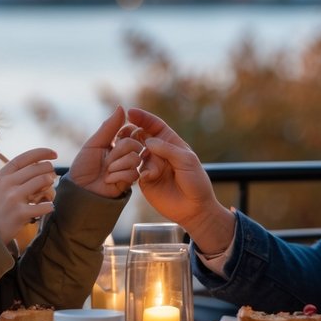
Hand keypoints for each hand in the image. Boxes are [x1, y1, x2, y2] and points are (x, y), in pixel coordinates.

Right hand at [0, 148, 57, 245]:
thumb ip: (14, 176)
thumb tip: (38, 165)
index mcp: (3, 176)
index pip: (25, 158)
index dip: (42, 153)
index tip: (54, 154)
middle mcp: (8, 184)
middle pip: (38, 168)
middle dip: (50, 170)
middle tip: (52, 177)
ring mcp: (14, 198)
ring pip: (43, 181)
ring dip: (51, 187)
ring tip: (48, 193)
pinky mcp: (20, 214)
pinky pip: (45, 205)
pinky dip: (49, 206)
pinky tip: (46, 208)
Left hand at [66, 106, 144, 198]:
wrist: (79, 190)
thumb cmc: (83, 166)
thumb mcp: (95, 144)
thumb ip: (109, 127)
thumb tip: (122, 107)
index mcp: (117, 143)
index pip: (130, 132)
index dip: (124, 134)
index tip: (115, 139)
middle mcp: (125, 155)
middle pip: (134, 144)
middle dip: (118, 152)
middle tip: (106, 160)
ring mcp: (128, 168)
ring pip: (135, 158)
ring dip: (117, 165)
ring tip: (106, 171)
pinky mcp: (129, 182)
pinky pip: (133, 173)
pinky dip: (118, 176)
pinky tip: (108, 180)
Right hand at [125, 108, 234, 252]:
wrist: (194, 208)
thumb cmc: (195, 182)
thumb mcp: (186, 161)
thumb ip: (168, 149)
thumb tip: (148, 142)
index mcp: (170, 142)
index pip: (154, 125)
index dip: (142, 117)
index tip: (130, 112)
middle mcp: (158, 151)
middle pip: (140, 136)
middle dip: (132, 134)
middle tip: (125, 135)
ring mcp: (149, 164)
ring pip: (134, 153)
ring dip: (133, 154)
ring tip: (148, 167)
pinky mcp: (143, 179)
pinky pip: (132, 170)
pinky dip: (134, 170)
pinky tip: (147, 177)